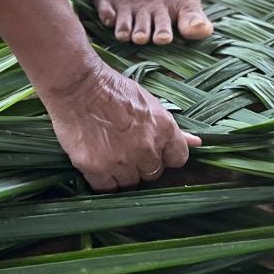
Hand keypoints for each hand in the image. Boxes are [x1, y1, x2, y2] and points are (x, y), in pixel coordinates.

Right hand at [40, 60, 200, 190]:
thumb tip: (196, 142)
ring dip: (123, 174)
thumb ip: (171, 128)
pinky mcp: (96, 168)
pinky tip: (99, 165)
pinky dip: (104, 181)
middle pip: (153, 173)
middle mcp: (146, 148)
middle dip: (142, 165)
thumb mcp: (149, 102)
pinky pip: (107, 188)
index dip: (165, 157)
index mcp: (163, 128)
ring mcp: (121, 160)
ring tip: (110, 155)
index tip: (154, 151)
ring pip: (130, 183)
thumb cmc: (113, 89)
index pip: (178, 159)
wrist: (77, 85)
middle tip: (127, 149)